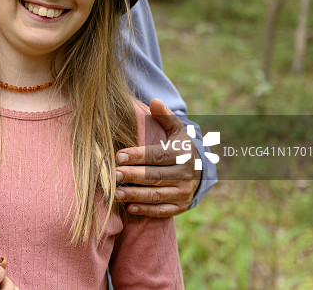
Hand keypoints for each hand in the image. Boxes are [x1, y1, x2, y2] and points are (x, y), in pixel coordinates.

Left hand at [114, 98, 200, 216]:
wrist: (199, 170)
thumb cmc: (178, 146)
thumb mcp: (176, 129)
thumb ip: (164, 116)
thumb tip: (154, 101)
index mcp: (182, 154)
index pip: (157, 156)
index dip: (137, 156)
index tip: (118, 156)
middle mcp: (185, 175)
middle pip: (155, 176)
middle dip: (133, 176)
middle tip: (113, 175)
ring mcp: (183, 192)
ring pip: (157, 195)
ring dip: (136, 195)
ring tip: (117, 192)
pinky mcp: (180, 206)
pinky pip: (162, 210)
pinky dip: (146, 210)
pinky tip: (130, 207)